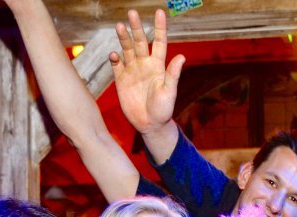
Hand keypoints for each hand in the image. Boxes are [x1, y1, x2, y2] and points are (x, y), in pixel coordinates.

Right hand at [111, 9, 183, 137]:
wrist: (150, 125)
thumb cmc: (163, 110)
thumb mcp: (170, 92)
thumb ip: (173, 74)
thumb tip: (182, 56)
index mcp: (158, 66)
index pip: (159, 42)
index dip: (159, 27)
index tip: (159, 12)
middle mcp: (145, 64)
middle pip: (140, 41)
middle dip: (136, 27)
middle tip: (132, 13)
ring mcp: (132, 71)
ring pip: (127, 49)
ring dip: (123, 38)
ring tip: (120, 26)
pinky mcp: (121, 80)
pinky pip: (117, 65)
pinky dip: (115, 59)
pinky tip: (114, 55)